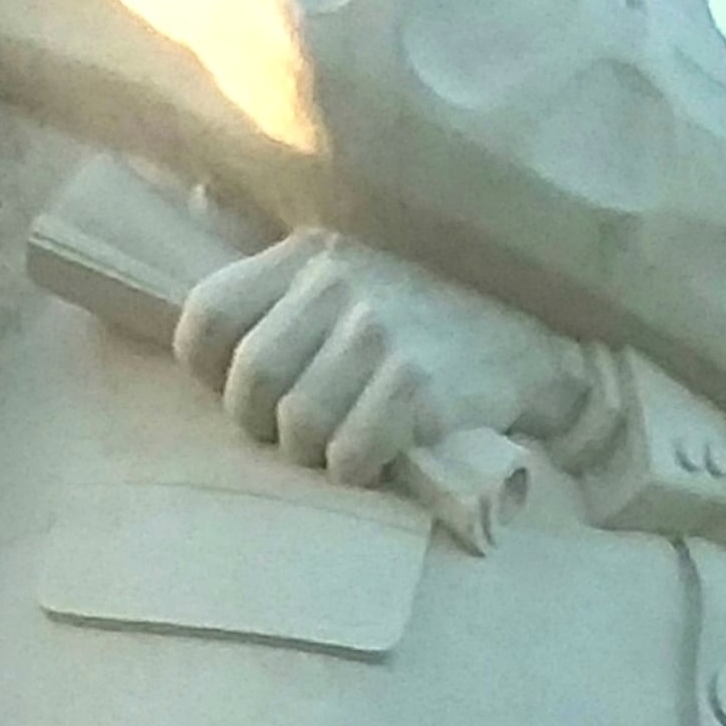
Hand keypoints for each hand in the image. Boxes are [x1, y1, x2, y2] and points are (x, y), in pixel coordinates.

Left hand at [177, 230, 591, 491]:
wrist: (528, 337)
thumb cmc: (421, 318)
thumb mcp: (347, 273)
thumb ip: (278, 289)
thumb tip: (198, 316)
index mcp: (306, 255)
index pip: (208, 316)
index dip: (208, 371)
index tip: (238, 389)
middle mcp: (337, 284)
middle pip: (252, 379)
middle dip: (260, 424)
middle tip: (290, 433)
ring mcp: (379, 333)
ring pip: (299, 423)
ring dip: (310, 454)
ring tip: (335, 448)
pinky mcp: (418, 384)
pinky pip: (351, 452)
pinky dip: (354, 470)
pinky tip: (374, 458)